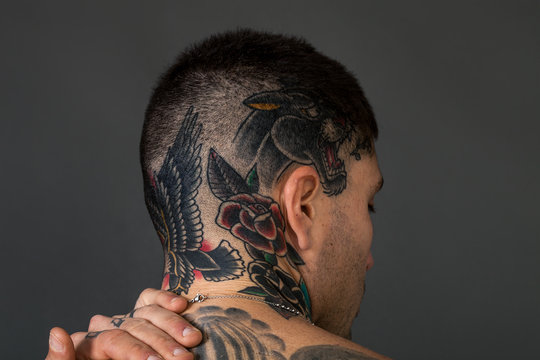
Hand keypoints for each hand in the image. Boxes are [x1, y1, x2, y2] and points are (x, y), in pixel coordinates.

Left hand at [46, 288, 201, 359]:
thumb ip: (64, 358)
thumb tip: (57, 333)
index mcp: (85, 345)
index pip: (113, 339)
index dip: (136, 351)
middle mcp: (103, 328)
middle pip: (135, 326)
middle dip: (163, 343)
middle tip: (183, 359)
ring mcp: (123, 322)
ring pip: (148, 312)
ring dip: (173, 325)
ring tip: (192, 340)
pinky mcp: (140, 319)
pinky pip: (151, 301)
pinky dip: (166, 300)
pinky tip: (182, 305)